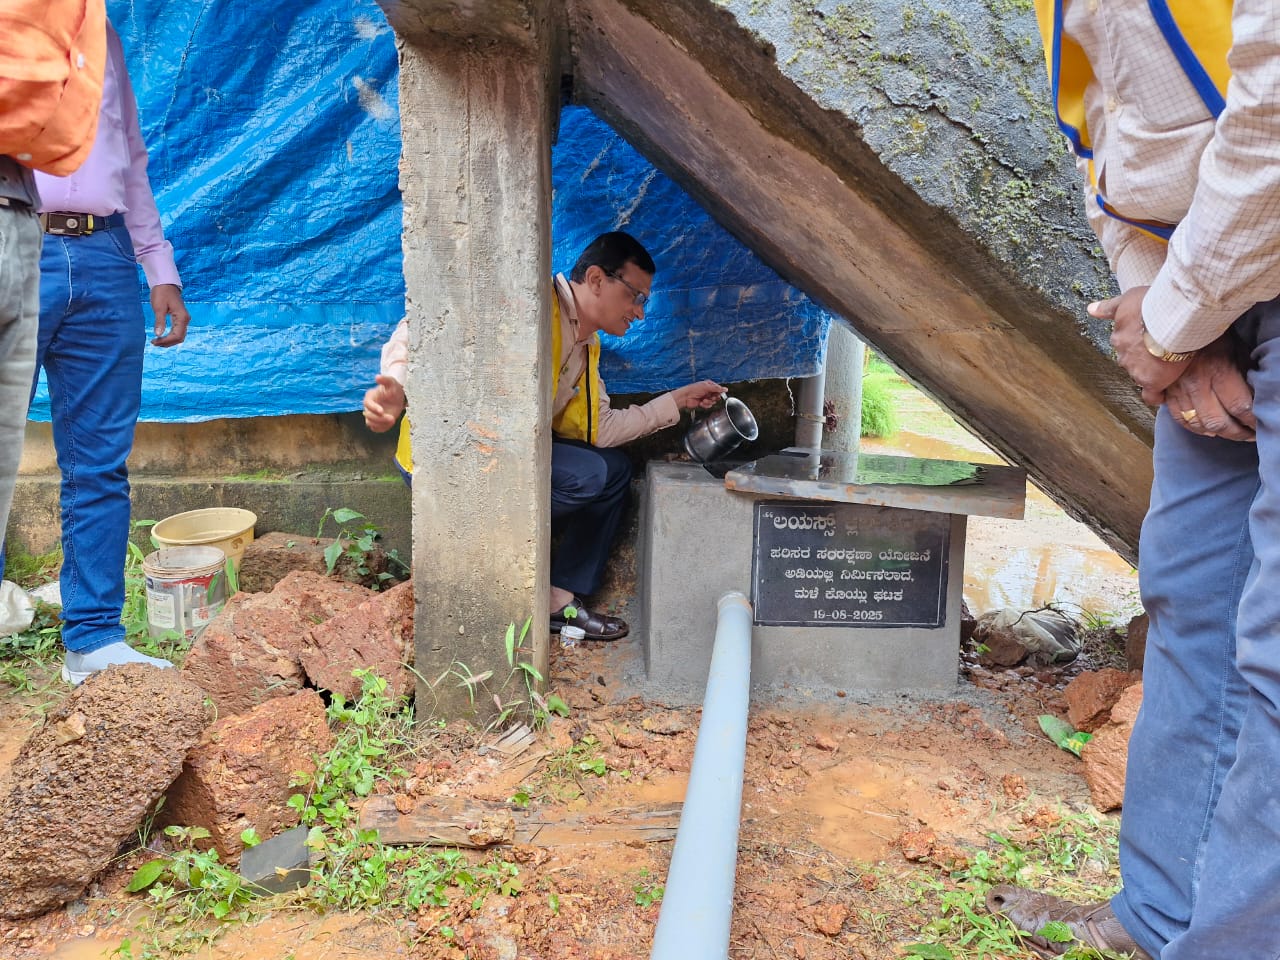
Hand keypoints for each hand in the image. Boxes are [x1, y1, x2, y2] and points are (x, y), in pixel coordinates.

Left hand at [149, 284, 189, 346]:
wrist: (166, 284)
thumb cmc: (162, 293)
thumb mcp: (158, 307)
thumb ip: (159, 321)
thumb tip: (158, 335)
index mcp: (182, 317)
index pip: (177, 336)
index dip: (166, 341)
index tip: (154, 341)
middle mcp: (185, 320)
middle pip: (179, 338)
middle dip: (167, 343)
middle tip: (154, 343)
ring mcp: (184, 320)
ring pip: (179, 336)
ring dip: (169, 341)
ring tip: (157, 341)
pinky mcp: (180, 319)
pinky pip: (178, 331)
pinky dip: (170, 336)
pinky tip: (162, 336)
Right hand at [363, 374, 405, 431]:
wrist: (397, 396)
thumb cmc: (393, 388)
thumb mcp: (391, 382)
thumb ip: (385, 380)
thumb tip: (377, 377)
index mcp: (370, 397)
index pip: (367, 404)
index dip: (373, 408)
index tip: (381, 411)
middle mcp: (369, 407)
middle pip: (368, 416)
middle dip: (379, 418)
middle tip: (392, 418)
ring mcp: (372, 415)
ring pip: (370, 424)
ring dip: (381, 424)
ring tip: (392, 420)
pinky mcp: (377, 422)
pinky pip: (376, 429)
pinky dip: (382, 428)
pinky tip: (390, 423)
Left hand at [672, 380, 725, 410]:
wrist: (686, 397)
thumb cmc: (693, 389)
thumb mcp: (706, 387)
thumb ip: (717, 388)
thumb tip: (725, 389)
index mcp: (709, 385)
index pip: (718, 389)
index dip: (719, 392)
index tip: (718, 394)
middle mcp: (708, 391)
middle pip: (717, 396)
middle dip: (713, 398)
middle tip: (710, 397)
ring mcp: (706, 397)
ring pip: (713, 402)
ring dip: (708, 402)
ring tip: (703, 400)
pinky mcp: (703, 403)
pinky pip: (709, 405)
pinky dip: (705, 405)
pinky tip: (701, 403)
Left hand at [1092, 286, 1191, 401]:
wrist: (1170, 318)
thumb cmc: (1152, 305)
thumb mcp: (1127, 299)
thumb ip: (1109, 307)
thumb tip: (1091, 309)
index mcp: (1119, 338)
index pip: (1125, 345)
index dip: (1137, 345)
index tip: (1147, 343)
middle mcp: (1123, 356)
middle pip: (1132, 361)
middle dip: (1144, 358)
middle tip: (1162, 351)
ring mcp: (1136, 370)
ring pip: (1141, 375)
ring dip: (1152, 372)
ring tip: (1169, 365)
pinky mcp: (1152, 381)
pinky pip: (1151, 395)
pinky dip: (1156, 395)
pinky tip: (1163, 394)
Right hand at [1162, 334, 1255, 441]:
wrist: (1170, 321)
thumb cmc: (1207, 331)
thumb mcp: (1234, 345)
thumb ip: (1243, 369)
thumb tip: (1255, 390)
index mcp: (1219, 371)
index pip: (1240, 406)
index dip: (1252, 421)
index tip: (1261, 425)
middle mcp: (1198, 385)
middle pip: (1218, 421)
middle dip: (1237, 433)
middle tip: (1249, 435)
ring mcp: (1178, 390)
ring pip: (1197, 423)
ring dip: (1216, 433)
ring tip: (1230, 433)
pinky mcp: (1165, 391)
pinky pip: (1178, 417)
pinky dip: (1192, 427)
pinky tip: (1205, 429)